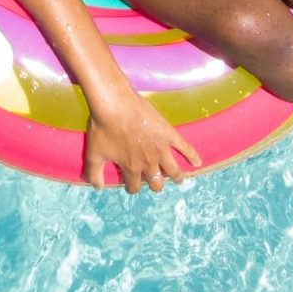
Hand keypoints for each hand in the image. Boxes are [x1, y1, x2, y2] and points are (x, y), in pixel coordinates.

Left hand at [83, 88, 201, 192]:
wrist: (115, 104)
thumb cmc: (103, 128)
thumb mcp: (94, 154)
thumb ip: (94, 173)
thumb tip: (97, 188)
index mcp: (131, 169)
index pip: (134, 186)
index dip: (132, 187)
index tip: (131, 184)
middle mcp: (148, 163)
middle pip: (156, 182)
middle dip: (155, 184)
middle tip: (155, 182)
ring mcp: (161, 149)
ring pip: (173, 170)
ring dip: (176, 177)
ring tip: (179, 179)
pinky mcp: (169, 134)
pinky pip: (185, 147)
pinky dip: (192, 155)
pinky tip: (198, 162)